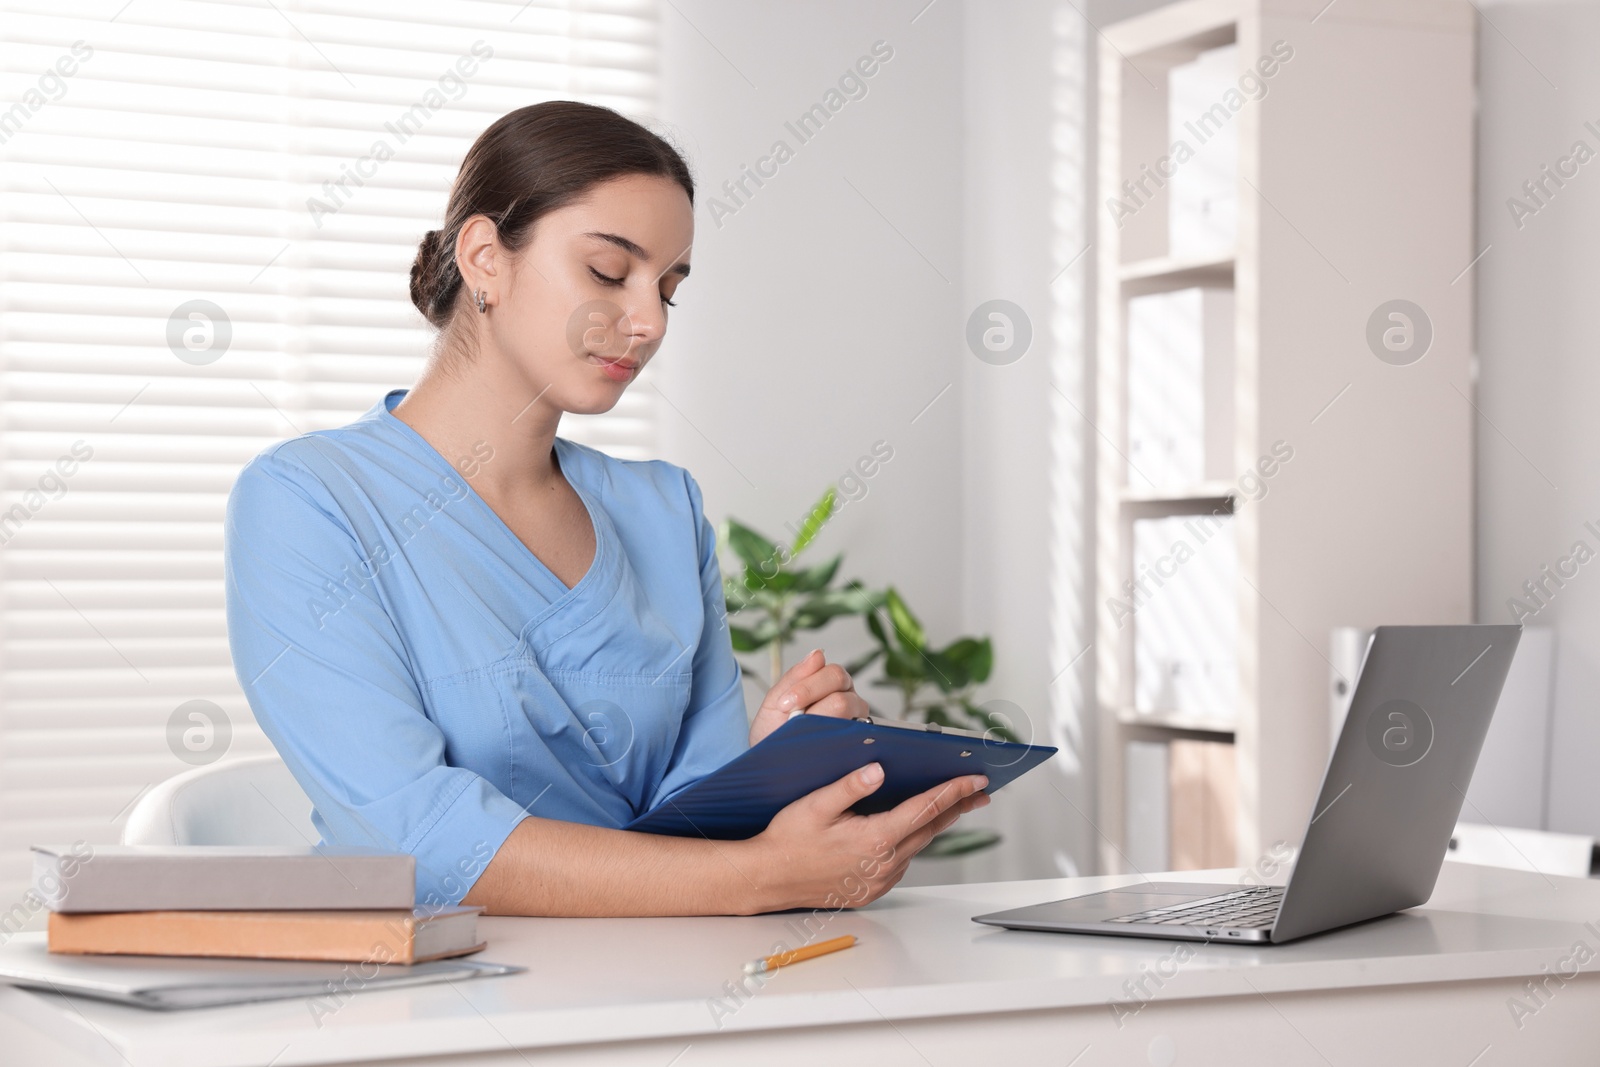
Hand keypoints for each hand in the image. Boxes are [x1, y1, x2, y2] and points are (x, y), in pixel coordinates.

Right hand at [737, 762, 990, 912]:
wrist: (767, 878)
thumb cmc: (787, 840)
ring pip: (918, 846)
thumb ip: (849, 787)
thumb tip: (878, 769)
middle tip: (980, 791)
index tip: (977, 780)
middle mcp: (883, 864)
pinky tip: (910, 831)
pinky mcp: (871, 890)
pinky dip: (912, 843)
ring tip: (951, 806)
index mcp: (875, 839)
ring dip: (935, 825)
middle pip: (931, 829)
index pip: (926, 809)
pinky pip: (901, 862)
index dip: (954, 791)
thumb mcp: (815, 805)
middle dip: (957, 807)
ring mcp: (879, 880)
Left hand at [748, 648, 868, 746]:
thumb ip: (795, 677)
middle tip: (790, 716)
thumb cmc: (774, 731)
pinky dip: (836, 741)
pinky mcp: (858, 746)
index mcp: (831, 683)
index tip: (785, 703)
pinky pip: (855, 740)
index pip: (833, 674)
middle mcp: (849, 699)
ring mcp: (856, 722)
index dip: (808, 687)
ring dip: (822, 722)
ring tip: (800, 733)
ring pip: (851, 712)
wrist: (770, 761)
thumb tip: (818, 654)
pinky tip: (817, 747)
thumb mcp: (776, 702)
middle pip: (843, 691)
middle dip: (812, 700)